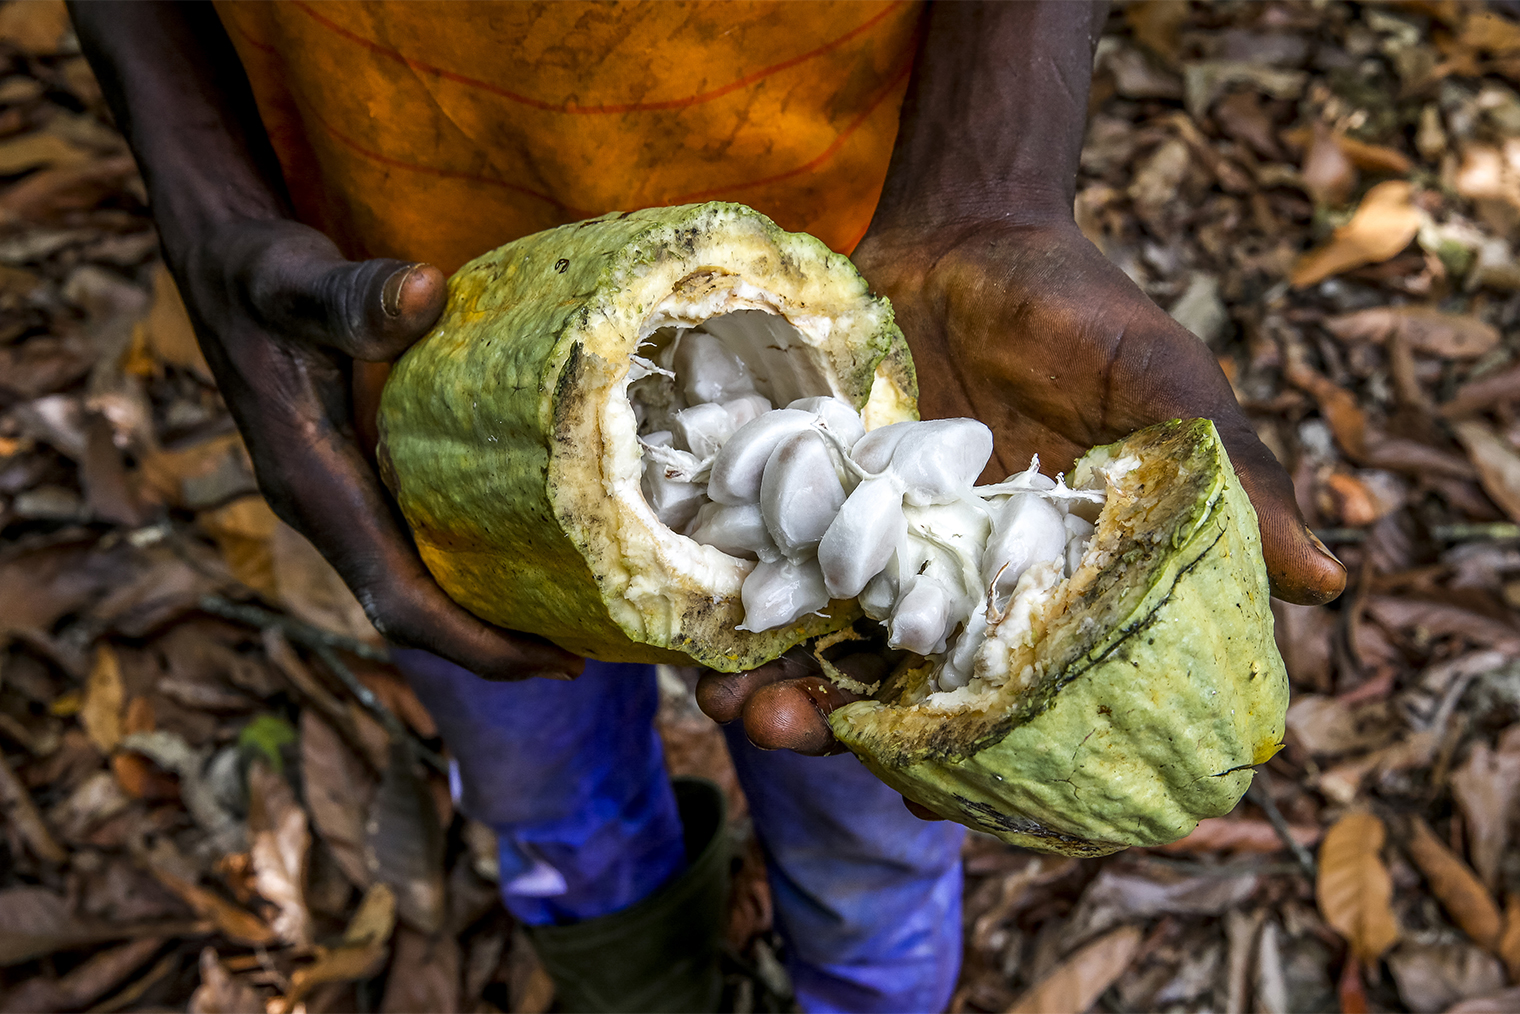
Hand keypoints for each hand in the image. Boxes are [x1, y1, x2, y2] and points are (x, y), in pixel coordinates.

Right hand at [72, 3, 581, 682]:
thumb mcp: (296, 279)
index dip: (473, 641)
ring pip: (411, 586)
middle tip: (581, 654)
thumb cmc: (257, 273)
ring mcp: (337, 500)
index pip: (397, 597)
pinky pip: (411, 548)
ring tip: (568, 620)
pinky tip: (521, 552)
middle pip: (410, 612)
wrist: (218, 266)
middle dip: (491, 645)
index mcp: (313, 486)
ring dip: (481, 615)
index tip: (549, 661)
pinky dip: (465, 568)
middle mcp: (324, 509)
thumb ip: (351, 294)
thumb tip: (423, 291)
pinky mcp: (352, 480)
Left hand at [698, 219, 1344, 759]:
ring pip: (828, 653)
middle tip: (805, 739)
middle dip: (855, 734)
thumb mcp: (1155, 379)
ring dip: (779, 693)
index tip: (948, 798)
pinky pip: (773, 582)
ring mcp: (878, 557)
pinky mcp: (813, 512)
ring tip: (738, 710)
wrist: (966, 232)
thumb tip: (1328, 583)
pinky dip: (737, 617)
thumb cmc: (1077, 307)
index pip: (1020, 700)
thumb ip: (1224, 474)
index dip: (986, 758)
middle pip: (909, 693)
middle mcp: (958, 593)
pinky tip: (700, 644)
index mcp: (1046, 590)